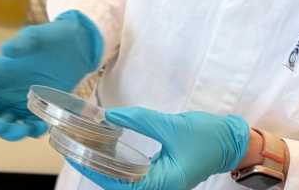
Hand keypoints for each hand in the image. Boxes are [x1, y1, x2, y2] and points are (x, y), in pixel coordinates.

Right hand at [0, 10, 103, 140]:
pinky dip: (32, 131)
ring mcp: (19, 102)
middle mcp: (3, 92)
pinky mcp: (37, 110)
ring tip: (25, 129)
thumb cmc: (50, 38)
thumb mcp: (35, 36)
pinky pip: (28, 126)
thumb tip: (5, 50)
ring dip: (10, 132)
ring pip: (6, 125)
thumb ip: (20, 44)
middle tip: (3, 126)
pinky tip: (41, 126)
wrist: (77, 46)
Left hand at [68, 107, 248, 189]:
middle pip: (116, 182)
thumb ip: (138, 120)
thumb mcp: (170, 125)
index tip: (74, 153)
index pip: (119, 183)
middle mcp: (158, 188)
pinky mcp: (157, 175)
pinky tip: (100, 146)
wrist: (229, 141)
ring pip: (121, 179)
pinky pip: (130, 173)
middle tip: (69, 144)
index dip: (94, 169)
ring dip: (101, 162)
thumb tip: (107, 115)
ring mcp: (157, 183)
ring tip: (79, 144)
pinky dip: (113, 161)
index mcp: (162, 183)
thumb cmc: (205, 136)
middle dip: (92, 164)